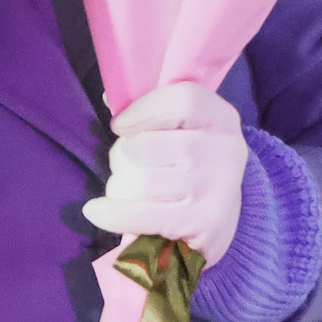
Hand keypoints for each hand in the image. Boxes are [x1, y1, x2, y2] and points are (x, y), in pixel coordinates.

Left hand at [81, 82, 247, 262]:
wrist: (219, 222)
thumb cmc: (190, 168)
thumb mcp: (186, 132)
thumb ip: (154, 111)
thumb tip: (111, 97)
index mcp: (222, 118)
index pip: (182, 100)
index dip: (142, 109)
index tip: (119, 125)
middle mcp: (224, 150)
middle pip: (145, 146)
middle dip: (120, 158)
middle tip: (126, 167)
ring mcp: (215, 189)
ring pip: (137, 182)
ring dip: (118, 188)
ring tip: (127, 191)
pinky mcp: (202, 224)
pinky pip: (137, 215)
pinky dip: (110, 214)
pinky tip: (97, 211)